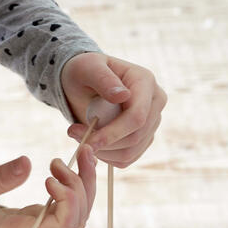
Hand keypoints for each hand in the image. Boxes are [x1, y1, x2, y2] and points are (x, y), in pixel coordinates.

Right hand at [0, 151, 95, 227]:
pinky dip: (76, 192)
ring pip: (76, 219)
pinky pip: (68, 216)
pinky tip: (77, 169)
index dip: (69, 199)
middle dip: (81, 186)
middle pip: (75, 222)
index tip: (51, 176)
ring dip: (84, 187)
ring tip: (84, 155)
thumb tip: (28, 162)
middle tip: (76, 153)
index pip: (62, 227)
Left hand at [61, 52, 165, 167]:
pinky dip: (106, 156)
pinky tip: (91, 142)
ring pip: (131, 151)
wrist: (84, 83)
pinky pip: (127, 158)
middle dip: (104, 143)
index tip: (88, 141)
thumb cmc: (84, 70)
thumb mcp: (87, 68)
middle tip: (73, 134)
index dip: (114, 133)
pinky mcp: (144, 138)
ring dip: (102, 151)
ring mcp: (152, 122)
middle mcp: (155, 102)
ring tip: (79, 136)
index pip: (138, 116)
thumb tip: (123, 96)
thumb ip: (104, 80)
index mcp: (146, 81)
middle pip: (136, 136)